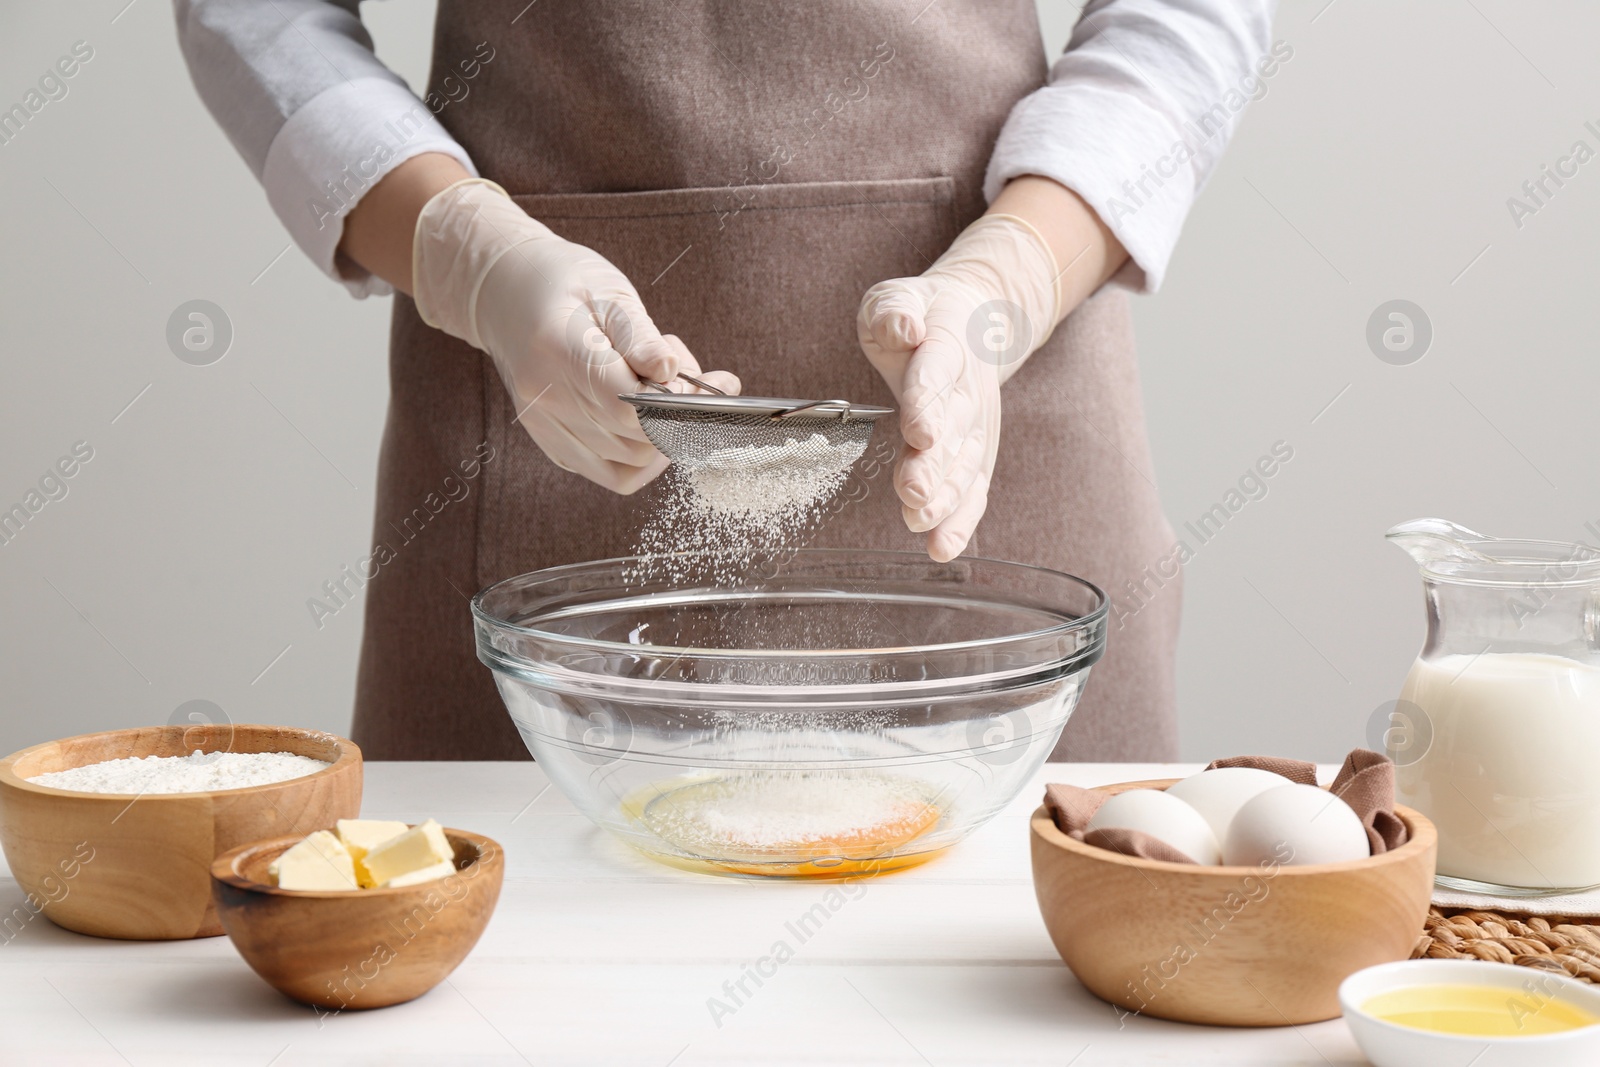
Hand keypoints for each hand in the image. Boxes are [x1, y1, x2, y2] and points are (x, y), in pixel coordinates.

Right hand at [413, 179, 737, 492]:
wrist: (506, 292)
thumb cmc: (563, 283)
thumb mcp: (609, 292)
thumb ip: (641, 338)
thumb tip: (671, 375)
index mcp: (559, 354)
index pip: (629, 408)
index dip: (678, 404)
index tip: (706, 382)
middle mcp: (546, 399)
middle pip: (634, 440)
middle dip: (681, 416)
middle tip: (698, 378)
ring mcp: (545, 426)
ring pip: (627, 462)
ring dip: (664, 434)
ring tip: (665, 388)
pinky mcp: (551, 442)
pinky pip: (608, 473)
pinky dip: (642, 457)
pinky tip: (651, 421)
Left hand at [858, 213, 1060, 560]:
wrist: (974, 323)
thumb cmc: (922, 314)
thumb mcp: (898, 297)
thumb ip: (894, 311)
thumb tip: (906, 328)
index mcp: (947, 347)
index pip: (936, 376)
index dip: (928, 404)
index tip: (920, 433)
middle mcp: (967, 392)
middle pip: (954, 431)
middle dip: (935, 465)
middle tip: (914, 493)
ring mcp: (975, 426)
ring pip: (964, 466)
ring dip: (944, 498)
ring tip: (919, 522)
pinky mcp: (974, 453)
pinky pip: (972, 491)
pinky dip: (960, 521)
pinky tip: (942, 548)